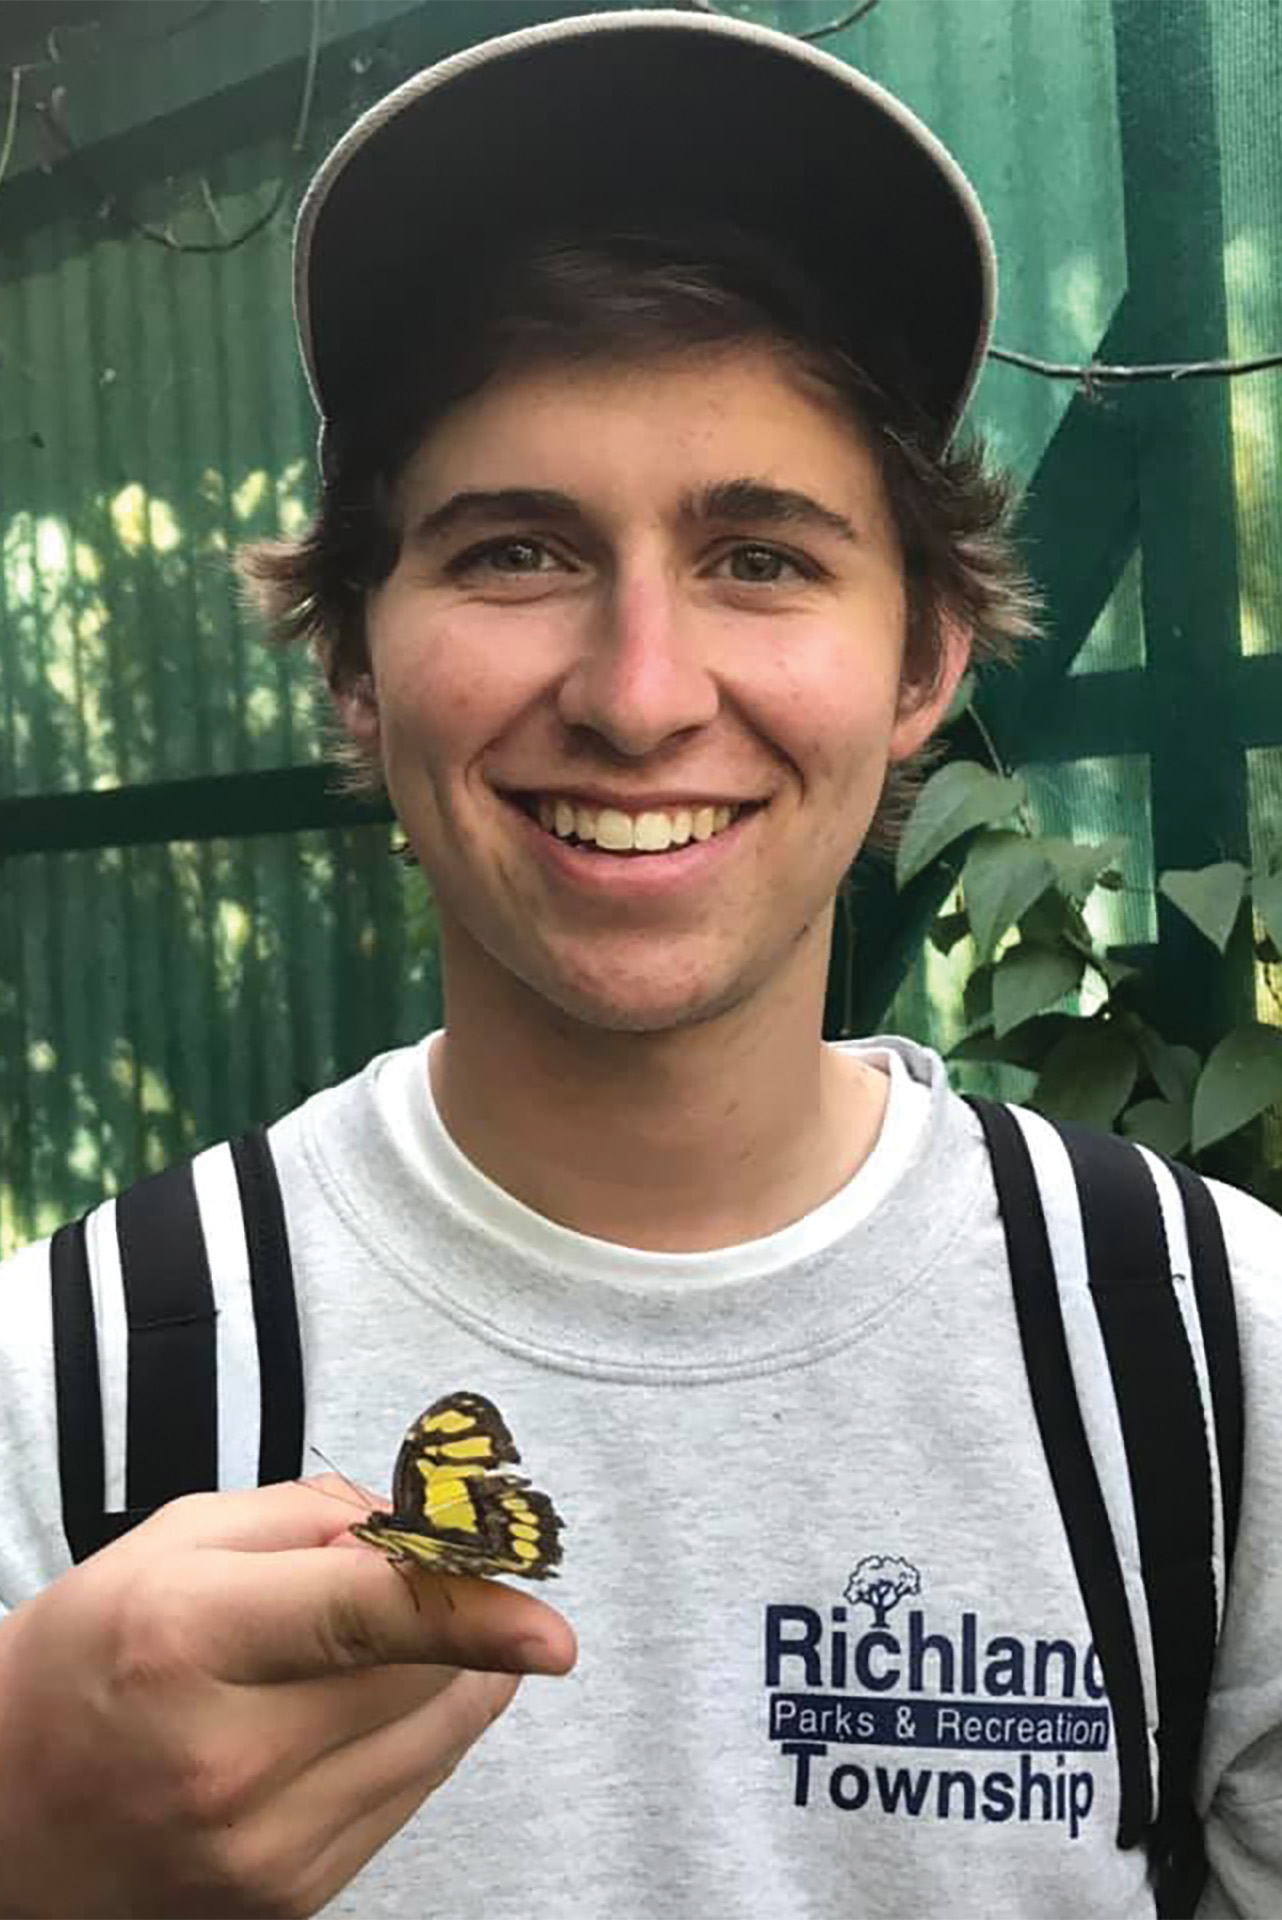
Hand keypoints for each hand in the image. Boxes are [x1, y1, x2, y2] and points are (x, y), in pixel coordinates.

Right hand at [0, 1478, 575, 1917]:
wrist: (4, 1818)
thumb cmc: (90, 1655)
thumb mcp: (174, 1541)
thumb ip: (309, 1515)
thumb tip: (421, 1531)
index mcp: (187, 1640)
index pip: (366, 1620)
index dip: (472, 1615)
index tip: (551, 1629)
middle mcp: (226, 1759)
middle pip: (417, 1677)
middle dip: (447, 1618)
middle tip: (416, 1583)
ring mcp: (259, 1850)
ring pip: (431, 1743)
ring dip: (443, 1680)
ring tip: (372, 1652)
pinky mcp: (287, 1901)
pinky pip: (405, 1800)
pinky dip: (407, 1742)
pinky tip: (345, 1716)